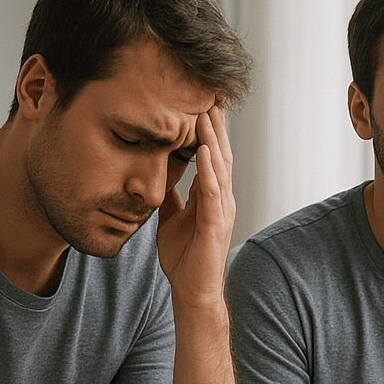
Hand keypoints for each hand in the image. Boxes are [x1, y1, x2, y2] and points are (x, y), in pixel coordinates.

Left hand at [156, 106, 235, 308]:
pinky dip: (208, 169)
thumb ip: (173, 196)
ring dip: (212, 138)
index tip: (200, 101)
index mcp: (212, 196)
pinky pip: (213, 191)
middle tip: (209, 92)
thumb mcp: (172, 218)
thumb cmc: (185, 258)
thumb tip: (161, 175)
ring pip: (219, 166)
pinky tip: (202, 149)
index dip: (207, 129)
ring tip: (206, 111)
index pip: (211, 155)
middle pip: (219, 153)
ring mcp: (222, 210)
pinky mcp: (215, 224)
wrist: (192, 291)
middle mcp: (222, 198)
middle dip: (214, 124)